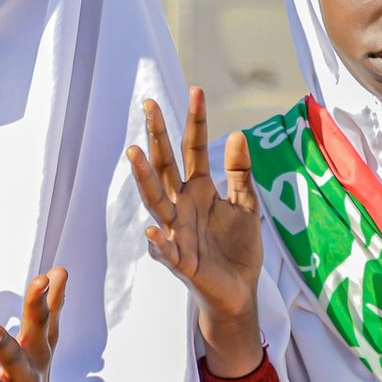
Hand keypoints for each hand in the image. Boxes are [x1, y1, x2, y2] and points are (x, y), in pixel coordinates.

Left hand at [0, 269, 66, 381]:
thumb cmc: (34, 375)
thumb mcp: (44, 344)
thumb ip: (50, 307)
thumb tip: (60, 270)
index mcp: (37, 354)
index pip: (39, 325)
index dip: (39, 302)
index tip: (40, 279)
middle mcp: (28, 379)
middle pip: (18, 360)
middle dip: (6, 346)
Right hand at [126, 88, 263, 377]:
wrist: (240, 291)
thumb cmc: (238, 247)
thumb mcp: (246, 205)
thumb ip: (239, 172)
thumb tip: (237, 133)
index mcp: (198, 190)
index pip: (193, 149)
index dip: (195, 122)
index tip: (196, 90)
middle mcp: (181, 206)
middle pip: (165, 166)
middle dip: (157, 136)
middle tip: (149, 104)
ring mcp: (177, 232)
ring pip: (156, 202)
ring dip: (144, 179)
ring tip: (135, 153)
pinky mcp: (181, 262)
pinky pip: (167, 251)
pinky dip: (159, 243)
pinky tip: (152, 230)